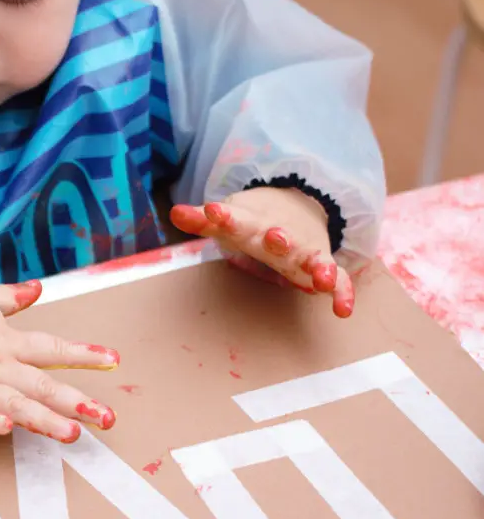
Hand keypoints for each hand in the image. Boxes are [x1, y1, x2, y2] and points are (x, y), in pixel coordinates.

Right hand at [0, 281, 118, 442]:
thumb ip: (9, 300)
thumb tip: (37, 289)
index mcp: (6, 342)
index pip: (52, 349)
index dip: (83, 355)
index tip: (114, 361)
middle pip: (42, 384)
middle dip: (76, 401)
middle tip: (108, 418)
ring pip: (14, 403)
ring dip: (43, 419)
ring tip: (70, 433)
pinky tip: (3, 429)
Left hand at [170, 186, 354, 317]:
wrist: (296, 208)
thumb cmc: (253, 222)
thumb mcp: (228, 220)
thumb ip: (202, 220)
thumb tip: (175, 213)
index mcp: (252, 224)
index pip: (237, 219)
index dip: (225, 217)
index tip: (214, 211)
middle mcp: (281, 236)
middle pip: (280, 237)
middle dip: (278, 238)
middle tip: (276, 237)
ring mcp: (303, 250)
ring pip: (314, 257)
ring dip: (318, 266)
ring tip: (322, 277)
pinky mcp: (320, 264)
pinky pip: (339, 279)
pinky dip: (342, 293)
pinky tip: (343, 310)